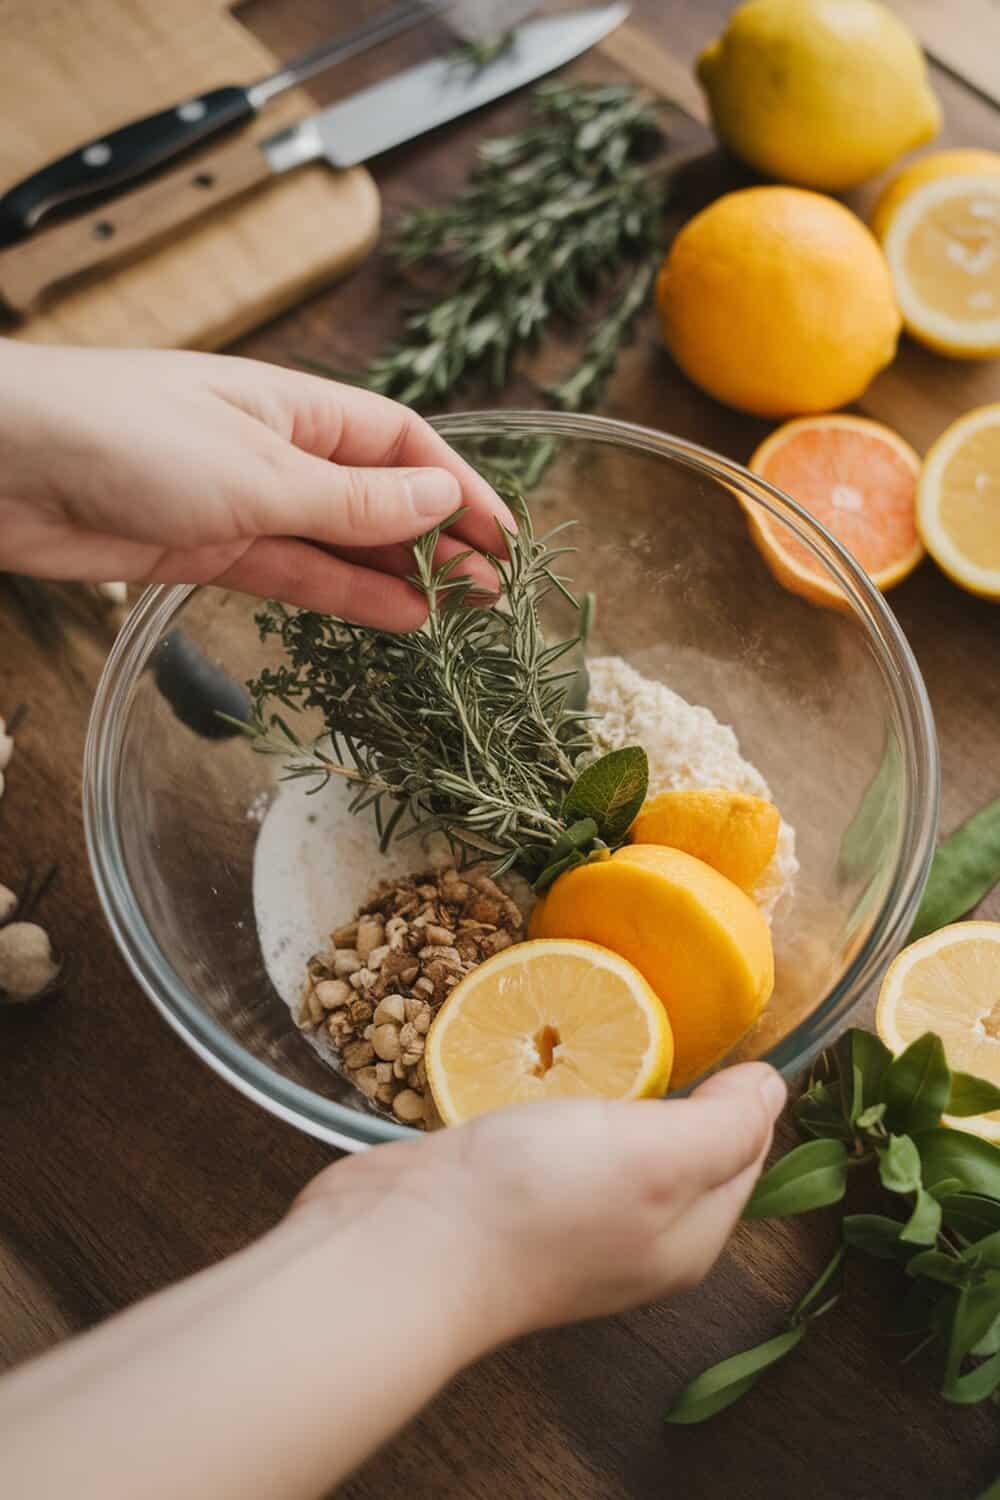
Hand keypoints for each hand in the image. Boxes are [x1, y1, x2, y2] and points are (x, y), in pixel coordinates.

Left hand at [0, 342, 513, 628]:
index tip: (506, 537)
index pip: (403, 443)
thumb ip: (353, 496)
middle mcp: (278, 449)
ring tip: (459, 618)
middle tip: (493, 593)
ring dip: (401, 576)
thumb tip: (443, 495)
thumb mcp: (259, 470)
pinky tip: (394, 619)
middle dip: (438, 540)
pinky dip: (344, 596)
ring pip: (342, 542)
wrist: (2, 466)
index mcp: (296, 405)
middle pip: (379, 495)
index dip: (460, 487)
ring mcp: (244, 502)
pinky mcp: (209, 549)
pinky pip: (295, 574)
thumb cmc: (127, 436)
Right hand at [295, 1062, 786, 1342]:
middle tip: (676, 1009)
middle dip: (685, 1083)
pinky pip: (560, 1137)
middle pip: (685, 1146)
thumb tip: (775, 1089)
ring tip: (617, 1024)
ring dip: (620, 1085)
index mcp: (689, 1236)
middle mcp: (637, 1235)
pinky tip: (552, 1065)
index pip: (745, 1152)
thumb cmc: (541, 1200)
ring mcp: (568, 1217)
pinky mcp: (511, 1192)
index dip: (745, 1089)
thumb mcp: (660, 1157)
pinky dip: (566, 1097)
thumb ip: (727, 1127)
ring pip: (618, 1139)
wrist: (404, 1242)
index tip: (730, 1020)